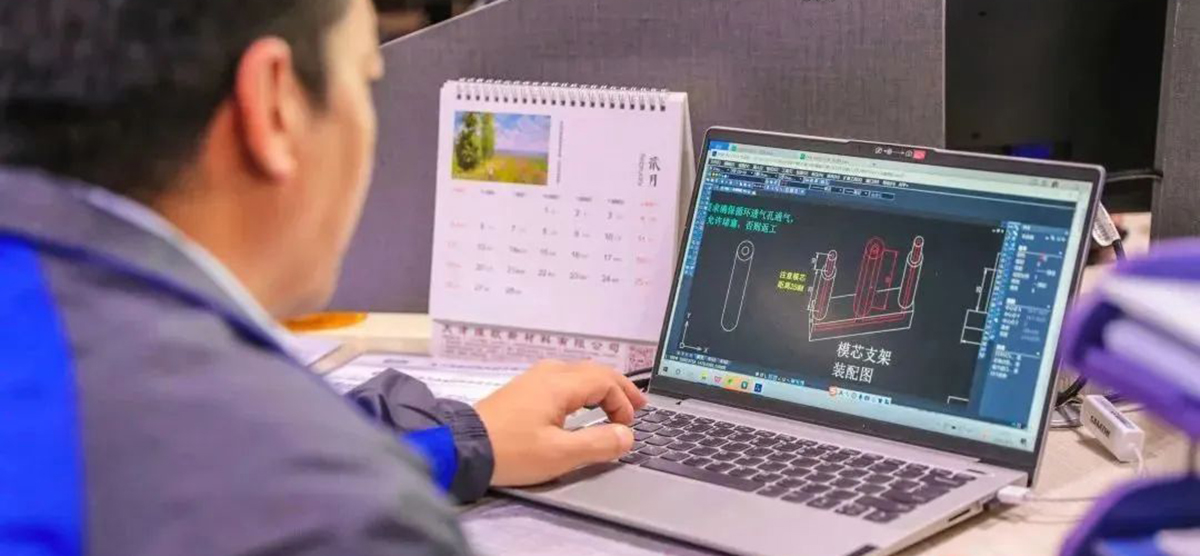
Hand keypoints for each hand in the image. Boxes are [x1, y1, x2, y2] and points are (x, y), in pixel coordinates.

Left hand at [474, 360, 647, 486]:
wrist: (461, 447)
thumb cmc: (512, 451)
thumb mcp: (560, 454)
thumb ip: (598, 444)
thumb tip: (626, 435)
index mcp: (560, 384)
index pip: (605, 380)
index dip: (623, 401)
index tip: (628, 425)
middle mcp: (548, 374)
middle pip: (593, 371)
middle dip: (618, 388)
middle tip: (637, 405)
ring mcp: (532, 379)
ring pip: (577, 374)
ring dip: (600, 387)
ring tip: (613, 404)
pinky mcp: (521, 391)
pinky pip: (562, 380)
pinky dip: (581, 390)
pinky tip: (581, 405)